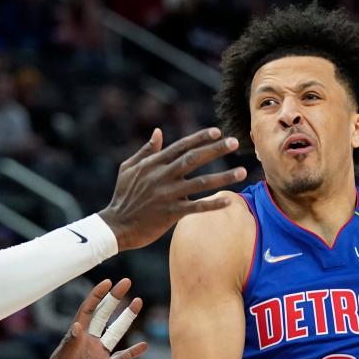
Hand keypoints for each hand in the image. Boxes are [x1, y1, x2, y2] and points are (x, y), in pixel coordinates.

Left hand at [32, 279, 146, 358]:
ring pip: (116, 331)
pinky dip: (133, 351)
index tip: (108, 282)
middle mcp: (89, 342)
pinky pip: (122, 357)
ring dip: (127, 317)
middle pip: (105, 315)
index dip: (97, 296)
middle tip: (127, 282)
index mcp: (76, 337)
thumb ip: (71, 345)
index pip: (89, 311)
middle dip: (115, 298)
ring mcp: (99, 355)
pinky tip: (144, 345)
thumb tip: (79, 325)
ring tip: (138, 301)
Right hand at [100, 127, 247, 250]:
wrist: (116, 226)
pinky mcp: (171, 213)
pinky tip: (228, 200)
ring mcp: (167, 195)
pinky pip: (196, 207)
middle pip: (193, 159)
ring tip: (242, 171)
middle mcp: (162, 176)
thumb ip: (146, 150)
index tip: (218, 132)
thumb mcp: (128, 168)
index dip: (200, 138)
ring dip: (223, 177)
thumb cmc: (123, 196)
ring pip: (200, 183)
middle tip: (235, 142)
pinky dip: (212, 204)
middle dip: (216, 149)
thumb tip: (158, 132)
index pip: (181, 146)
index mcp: (154, 164)